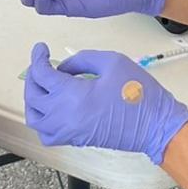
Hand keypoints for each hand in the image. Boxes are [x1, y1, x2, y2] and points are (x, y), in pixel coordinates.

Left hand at [24, 44, 187, 164]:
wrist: (155, 126)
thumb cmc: (138, 95)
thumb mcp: (112, 62)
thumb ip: (82, 59)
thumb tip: (64, 67)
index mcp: (72, 95)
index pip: (40, 75)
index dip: (37, 57)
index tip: (41, 49)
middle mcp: (64, 116)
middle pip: (32, 96)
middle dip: (33, 77)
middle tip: (41, 65)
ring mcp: (68, 131)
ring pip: (35, 118)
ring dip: (33, 100)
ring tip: (42, 87)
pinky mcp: (75, 139)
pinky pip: (47, 134)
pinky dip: (42, 121)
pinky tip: (51, 109)